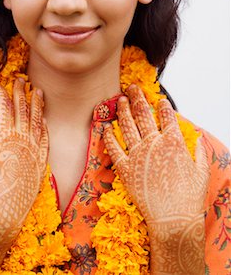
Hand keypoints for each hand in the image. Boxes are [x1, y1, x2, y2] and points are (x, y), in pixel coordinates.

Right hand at [0, 78, 48, 273]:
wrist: (1, 217)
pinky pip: (45, 139)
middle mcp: (21, 140)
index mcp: (3, 137)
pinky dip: (44, 127)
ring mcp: (33, 151)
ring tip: (38, 91)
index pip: (4, 106)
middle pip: (22, 109)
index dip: (0, 91)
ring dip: (37, 105)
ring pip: (37, 121)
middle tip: (20, 79)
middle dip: (20, 91)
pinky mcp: (40, 163)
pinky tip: (44, 119)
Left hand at [103, 85, 208, 274]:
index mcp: (173, 142)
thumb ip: (198, 152)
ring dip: (123, 111)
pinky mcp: (125, 168)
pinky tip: (105, 127)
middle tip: (132, 87)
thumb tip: (198, 139)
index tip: (160, 99)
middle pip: (143, 115)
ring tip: (119, 100)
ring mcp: (137, 155)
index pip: (167, 117)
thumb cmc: (190, 197)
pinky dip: (108, 137)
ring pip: (127, 126)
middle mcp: (154, 144)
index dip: (163, 106)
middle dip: (137, 98)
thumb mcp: (201, 171)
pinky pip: (114, 148)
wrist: (173, 219)